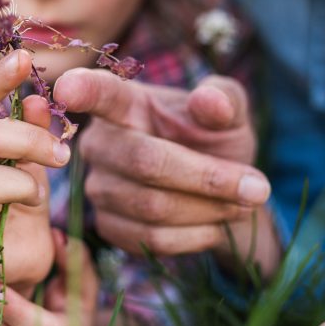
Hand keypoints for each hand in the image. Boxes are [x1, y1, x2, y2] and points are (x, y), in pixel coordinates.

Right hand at [54, 69, 279, 273]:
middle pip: (146, 162)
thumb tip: (209, 101)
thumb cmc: (216, 142)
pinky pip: (150, 239)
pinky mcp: (106, 225)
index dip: (81, 89)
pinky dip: (195, 236)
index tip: (66, 86)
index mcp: (126, 104)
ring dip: (209, 210)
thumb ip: (225, 100)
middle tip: (258, 187)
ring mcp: (97, 186)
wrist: (218, 195)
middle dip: (208, 178)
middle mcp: (101, 142)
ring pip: (152, 207)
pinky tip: (214, 224)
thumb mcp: (230, 116)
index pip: (99, 92)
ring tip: (242, 204)